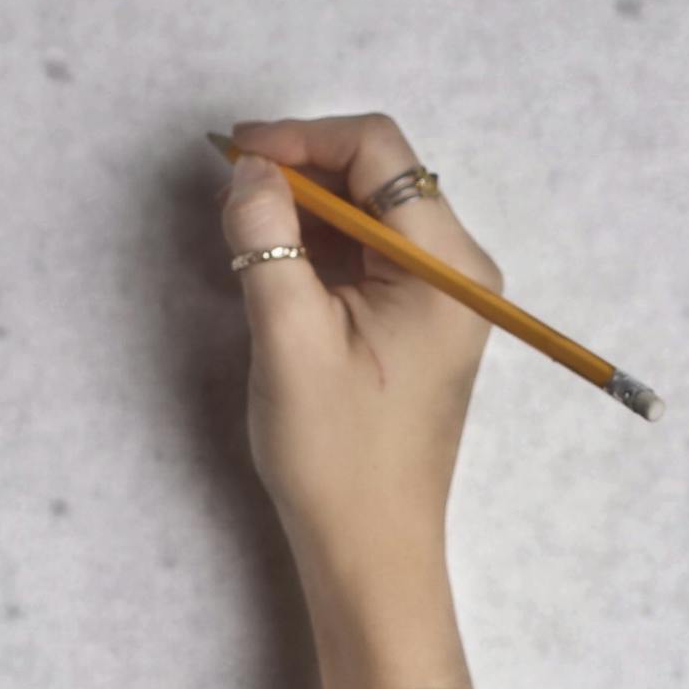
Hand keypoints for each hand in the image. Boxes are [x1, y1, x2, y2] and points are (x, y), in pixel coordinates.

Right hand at [216, 113, 483, 688]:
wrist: (371, 550)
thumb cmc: (338, 456)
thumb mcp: (289, 337)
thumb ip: (266, 240)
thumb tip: (247, 170)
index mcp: (448, 265)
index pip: (380, 150)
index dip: (302, 138)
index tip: (236, 156)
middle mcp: (457, 268)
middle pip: (375, 173)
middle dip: (300, 172)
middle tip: (231, 201)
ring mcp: (439, 295)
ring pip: (364, 213)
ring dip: (302, 212)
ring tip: (245, 242)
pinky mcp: (414, 322)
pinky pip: (363, 256)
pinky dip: (315, 249)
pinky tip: (273, 274)